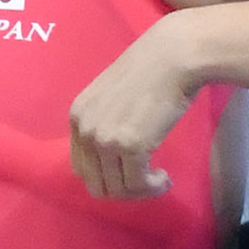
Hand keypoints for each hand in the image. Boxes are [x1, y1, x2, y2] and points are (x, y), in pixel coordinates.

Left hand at [69, 22, 208, 201]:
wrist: (171, 58)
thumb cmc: (148, 72)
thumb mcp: (110, 98)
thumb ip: (103, 124)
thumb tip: (111, 160)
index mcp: (77, 116)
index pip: (80, 167)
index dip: (105, 177)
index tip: (127, 174)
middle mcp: (85, 130)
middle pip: (96, 183)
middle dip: (122, 190)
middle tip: (144, 181)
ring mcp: (106, 140)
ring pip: (118, 189)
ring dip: (141, 191)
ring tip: (159, 179)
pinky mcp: (131, 146)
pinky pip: (138, 185)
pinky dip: (153, 188)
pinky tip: (165, 178)